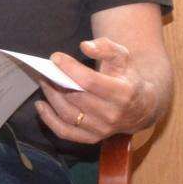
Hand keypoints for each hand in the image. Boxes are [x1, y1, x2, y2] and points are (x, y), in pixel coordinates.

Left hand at [35, 37, 150, 142]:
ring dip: (51, 97)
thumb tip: (85, 46)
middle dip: (57, 82)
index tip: (55, 58)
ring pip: (68, 113)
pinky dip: (49, 120)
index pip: (90, 81)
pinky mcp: (93, 138)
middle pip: (76, 97)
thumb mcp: (123, 58)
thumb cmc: (127, 78)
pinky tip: (41, 105)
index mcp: (123, 92)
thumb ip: (106, 48)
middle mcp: (113, 114)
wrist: (141, 108)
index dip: (70, 69)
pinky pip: (65, 132)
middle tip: (46, 70)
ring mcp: (102, 128)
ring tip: (44, 83)